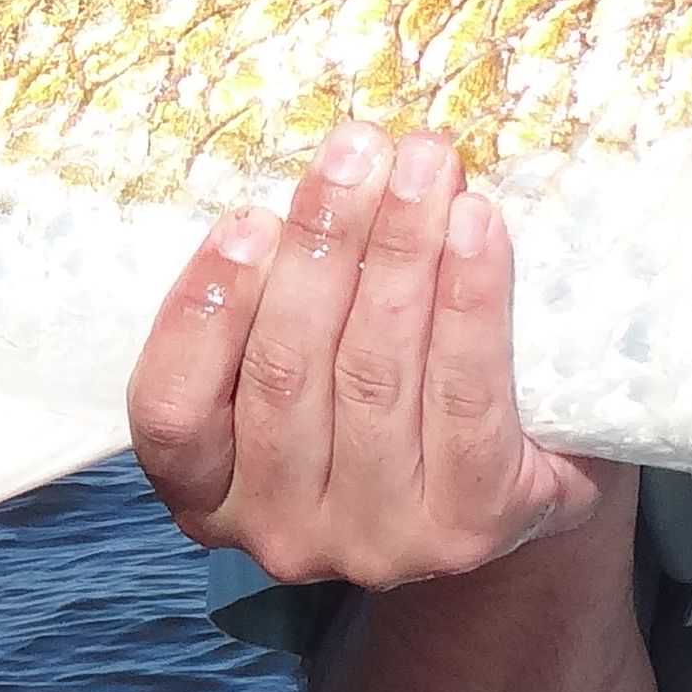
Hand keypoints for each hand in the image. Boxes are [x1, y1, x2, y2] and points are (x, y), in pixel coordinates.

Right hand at [128, 118, 615, 584]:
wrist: (520, 484)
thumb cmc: (390, 398)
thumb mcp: (308, 363)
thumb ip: (283, 298)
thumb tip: (310, 176)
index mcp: (209, 492)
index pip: (172, 409)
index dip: (203, 312)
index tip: (248, 218)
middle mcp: (280, 531)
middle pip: (286, 372)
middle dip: (324, 242)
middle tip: (356, 150)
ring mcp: (375, 540)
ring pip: (374, 376)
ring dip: (399, 252)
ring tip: (423, 166)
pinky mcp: (469, 529)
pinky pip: (465, 400)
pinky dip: (469, 302)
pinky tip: (477, 228)